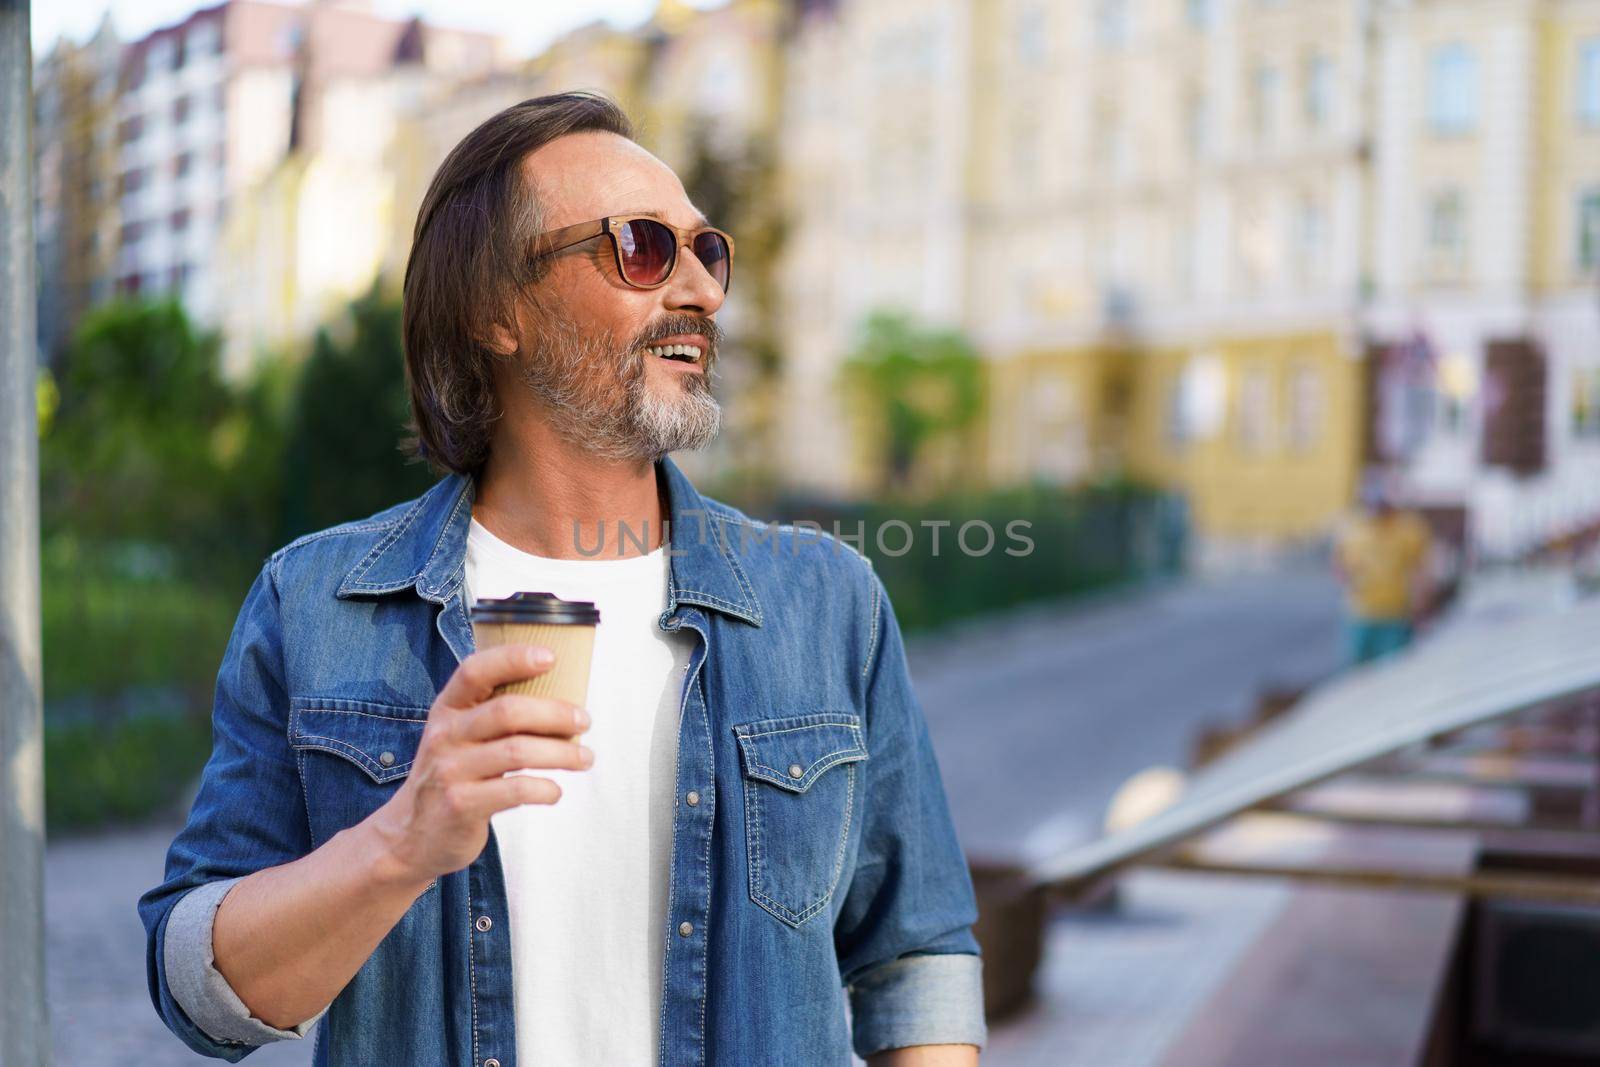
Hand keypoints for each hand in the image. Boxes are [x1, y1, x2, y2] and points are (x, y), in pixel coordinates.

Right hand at [366, 644, 592, 885]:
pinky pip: (516, 790)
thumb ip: (492, 715)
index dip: (512, 659)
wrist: (411, 835)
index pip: (475, 671)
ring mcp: (450, 771)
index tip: (550, 657)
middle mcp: (445, 735)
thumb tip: (562, 701)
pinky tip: (555, 791)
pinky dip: (545, 789)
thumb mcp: (457, 737)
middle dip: (555, 713)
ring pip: (518, 751)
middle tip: (584, 721)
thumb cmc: (452, 775)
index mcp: (447, 709)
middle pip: (508, 711)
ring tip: (585, 758)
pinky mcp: (461, 805)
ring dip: (562, 753)